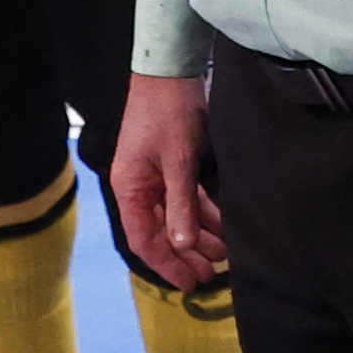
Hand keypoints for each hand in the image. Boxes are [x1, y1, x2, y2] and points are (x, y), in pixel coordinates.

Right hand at [112, 70, 225, 287]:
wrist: (172, 69)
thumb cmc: (168, 111)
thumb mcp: (178, 161)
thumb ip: (181, 205)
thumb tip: (182, 245)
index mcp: (129, 188)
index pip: (144, 239)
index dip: (166, 264)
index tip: (189, 283)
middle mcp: (139, 186)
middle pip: (161, 231)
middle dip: (186, 254)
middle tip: (211, 274)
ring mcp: (156, 176)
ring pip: (177, 216)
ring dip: (199, 235)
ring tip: (222, 254)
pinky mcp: (173, 164)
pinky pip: (187, 197)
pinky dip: (203, 212)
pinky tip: (223, 226)